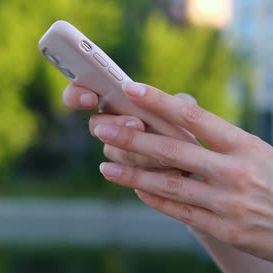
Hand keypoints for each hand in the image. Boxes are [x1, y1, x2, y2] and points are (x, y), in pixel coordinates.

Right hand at [63, 83, 197, 168]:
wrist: (195, 157)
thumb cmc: (185, 123)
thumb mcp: (182, 108)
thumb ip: (168, 103)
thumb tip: (158, 103)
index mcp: (112, 100)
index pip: (78, 95)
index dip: (77, 96)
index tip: (90, 98)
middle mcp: (108, 127)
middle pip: (97, 126)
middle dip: (116, 124)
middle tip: (137, 123)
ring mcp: (116, 152)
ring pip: (114, 153)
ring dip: (139, 151)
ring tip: (166, 152)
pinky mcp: (128, 176)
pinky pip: (130, 177)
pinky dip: (151, 173)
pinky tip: (172, 170)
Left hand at [92, 81, 272, 272]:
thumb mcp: (265, 154)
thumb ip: (226, 143)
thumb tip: (188, 122)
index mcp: (246, 145)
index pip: (195, 116)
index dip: (159, 102)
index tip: (131, 88)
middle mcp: (234, 171)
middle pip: (172, 149)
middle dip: (132, 138)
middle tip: (102, 128)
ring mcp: (228, 202)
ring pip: (169, 183)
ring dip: (132, 173)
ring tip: (105, 164)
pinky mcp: (226, 229)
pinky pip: (181, 212)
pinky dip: (155, 199)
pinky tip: (136, 189)